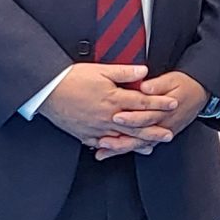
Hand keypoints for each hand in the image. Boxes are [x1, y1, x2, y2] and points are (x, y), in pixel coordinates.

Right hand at [42, 63, 176, 151]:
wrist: (47, 91)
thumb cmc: (71, 78)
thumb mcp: (100, 69)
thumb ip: (124, 72)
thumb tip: (143, 72)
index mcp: (113, 98)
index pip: (142, 102)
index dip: (159, 103)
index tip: (172, 104)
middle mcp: (108, 116)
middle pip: (136, 125)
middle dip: (155, 130)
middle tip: (169, 134)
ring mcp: (97, 127)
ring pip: (122, 138)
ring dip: (138, 142)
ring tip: (151, 146)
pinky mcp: (85, 134)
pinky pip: (103, 144)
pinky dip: (114, 148)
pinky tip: (121, 149)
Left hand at [95, 69, 207, 157]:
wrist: (199, 93)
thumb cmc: (184, 85)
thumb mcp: (173, 79)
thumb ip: (157, 84)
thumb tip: (145, 86)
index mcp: (165, 109)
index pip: (146, 116)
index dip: (131, 118)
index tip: (116, 117)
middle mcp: (163, 124)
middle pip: (140, 134)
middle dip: (121, 138)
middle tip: (104, 140)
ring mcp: (161, 132)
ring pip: (140, 144)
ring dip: (122, 148)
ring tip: (104, 150)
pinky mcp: (159, 135)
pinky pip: (143, 146)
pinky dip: (128, 149)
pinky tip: (114, 152)